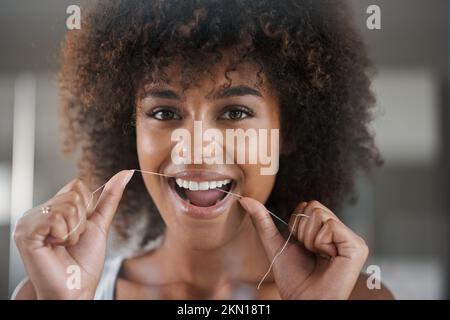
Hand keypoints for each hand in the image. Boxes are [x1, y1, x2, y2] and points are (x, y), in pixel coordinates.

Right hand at [13, 170, 133, 298]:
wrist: (77, 287)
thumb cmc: (84, 261)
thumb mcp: (99, 224)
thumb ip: (110, 197)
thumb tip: (125, 173)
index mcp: (52, 208)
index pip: (77, 185)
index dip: (87, 208)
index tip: (80, 229)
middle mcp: (37, 212)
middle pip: (74, 194)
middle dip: (82, 220)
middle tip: (71, 241)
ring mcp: (29, 222)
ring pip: (68, 205)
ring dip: (74, 230)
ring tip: (63, 246)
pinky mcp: (26, 233)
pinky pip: (56, 218)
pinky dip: (64, 235)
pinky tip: (55, 248)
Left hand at [239, 198, 368, 299]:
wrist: (303, 301)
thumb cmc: (293, 279)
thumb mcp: (275, 243)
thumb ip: (262, 220)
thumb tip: (245, 199)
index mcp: (328, 232)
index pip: (309, 205)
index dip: (297, 224)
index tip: (300, 245)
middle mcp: (342, 233)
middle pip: (314, 206)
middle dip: (302, 230)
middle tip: (308, 251)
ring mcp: (352, 240)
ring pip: (320, 214)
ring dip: (309, 238)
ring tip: (317, 256)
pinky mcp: (357, 246)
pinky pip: (330, 226)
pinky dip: (319, 242)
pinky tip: (326, 258)